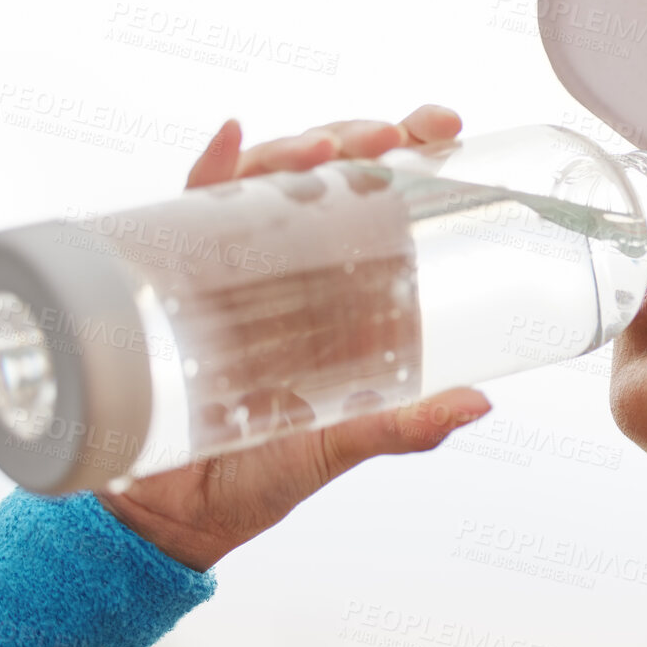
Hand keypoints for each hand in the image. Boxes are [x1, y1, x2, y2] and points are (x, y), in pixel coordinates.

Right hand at [96, 104, 489, 571]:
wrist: (168, 520)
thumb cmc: (256, 477)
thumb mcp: (340, 445)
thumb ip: (402, 425)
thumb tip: (478, 402)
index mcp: (334, 287)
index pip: (377, 195)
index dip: (410, 148)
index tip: (445, 127)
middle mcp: (284, 263)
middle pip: (324, 170)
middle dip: (358, 137)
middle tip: (391, 138)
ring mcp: (228, 265)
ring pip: (263, 178)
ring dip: (293, 148)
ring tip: (324, 149)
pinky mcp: (172, 282)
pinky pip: (184, 212)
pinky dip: (209, 170)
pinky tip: (231, 143)